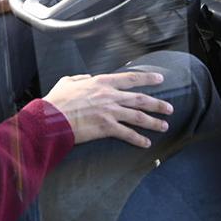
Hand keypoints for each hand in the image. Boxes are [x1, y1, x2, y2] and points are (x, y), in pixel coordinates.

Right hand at [43, 71, 172, 147]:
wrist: (51, 117)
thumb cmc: (56, 100)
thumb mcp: (67, 81)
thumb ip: (80, 78)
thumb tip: (87, 77)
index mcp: (102, 82)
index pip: (131, 78)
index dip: (147, 79)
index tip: (160, 80)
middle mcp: (110, 96)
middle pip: (140, 99)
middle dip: (157, 104)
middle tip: (169, 108)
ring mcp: (110, 112)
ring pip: (138, 116)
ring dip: (153, 121)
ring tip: (164, 125)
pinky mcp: (106, 128)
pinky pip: (127, 134)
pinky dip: (138, 139)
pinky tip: (146, 143)